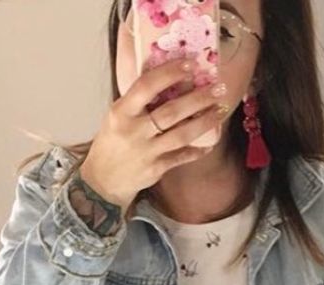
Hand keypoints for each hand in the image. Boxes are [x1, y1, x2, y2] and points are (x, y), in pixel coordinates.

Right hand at [79, 58, 227, 209]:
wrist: (103, 181)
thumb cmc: (112, 142)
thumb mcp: (116, 115)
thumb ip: (137, 99)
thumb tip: (166, 74)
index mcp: (121, 112)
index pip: (146, 86)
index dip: (170, 73)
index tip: (190, 64)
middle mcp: (134, 131)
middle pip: (171, 111)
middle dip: (198, 98)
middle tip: (218, 87)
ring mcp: (146, 152)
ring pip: (182, 134)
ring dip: (205, 121)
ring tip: (220, 110)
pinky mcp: (156, 169)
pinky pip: (182, 157)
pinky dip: (197, 150)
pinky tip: (210, 142)